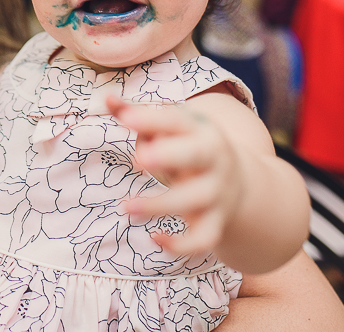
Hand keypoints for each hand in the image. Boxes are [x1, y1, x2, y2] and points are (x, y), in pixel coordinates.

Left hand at [107, 95, 243, 257]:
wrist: (238, 180)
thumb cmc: (190, 146)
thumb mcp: (172, 127)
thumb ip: (137, 115)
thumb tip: (106, 99)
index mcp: (200, 130)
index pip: (177, 121)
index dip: (152, 119)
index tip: (125, 119)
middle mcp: (213, 159)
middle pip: (197, 155)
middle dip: (170, 155)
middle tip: (140, 159)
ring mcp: (217, 192)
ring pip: (194, 200)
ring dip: (161, 204)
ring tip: (127, 207)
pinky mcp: (215, 222)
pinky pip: (203, 239)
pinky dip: (182, 245)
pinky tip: (155, 238)